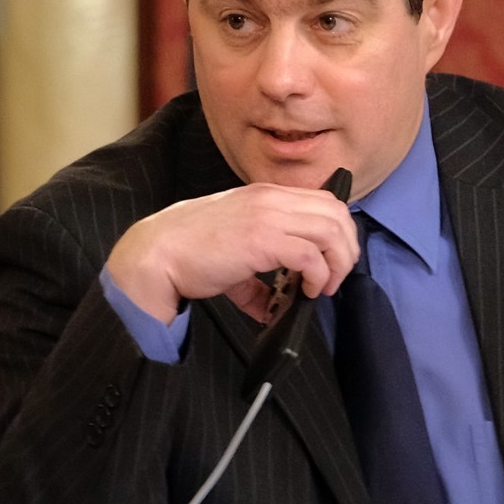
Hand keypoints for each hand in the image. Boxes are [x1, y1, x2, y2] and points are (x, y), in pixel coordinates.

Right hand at [105, 183, 358, 323]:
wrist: (157, 254)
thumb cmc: (189, 253)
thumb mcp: (234, 255)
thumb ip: (257, 278)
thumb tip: (271, 307)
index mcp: (266, 196)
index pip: (325, 201)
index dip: (339, 232)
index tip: (333, 260)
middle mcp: (270, 199)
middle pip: (336, 213)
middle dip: (346, 248)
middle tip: (335, 277)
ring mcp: (267, 216)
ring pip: (330, 230)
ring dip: (337, 262)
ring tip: (323, 286)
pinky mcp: (261, 240)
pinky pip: (310, 255)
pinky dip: (317, 275)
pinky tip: (306, 291)